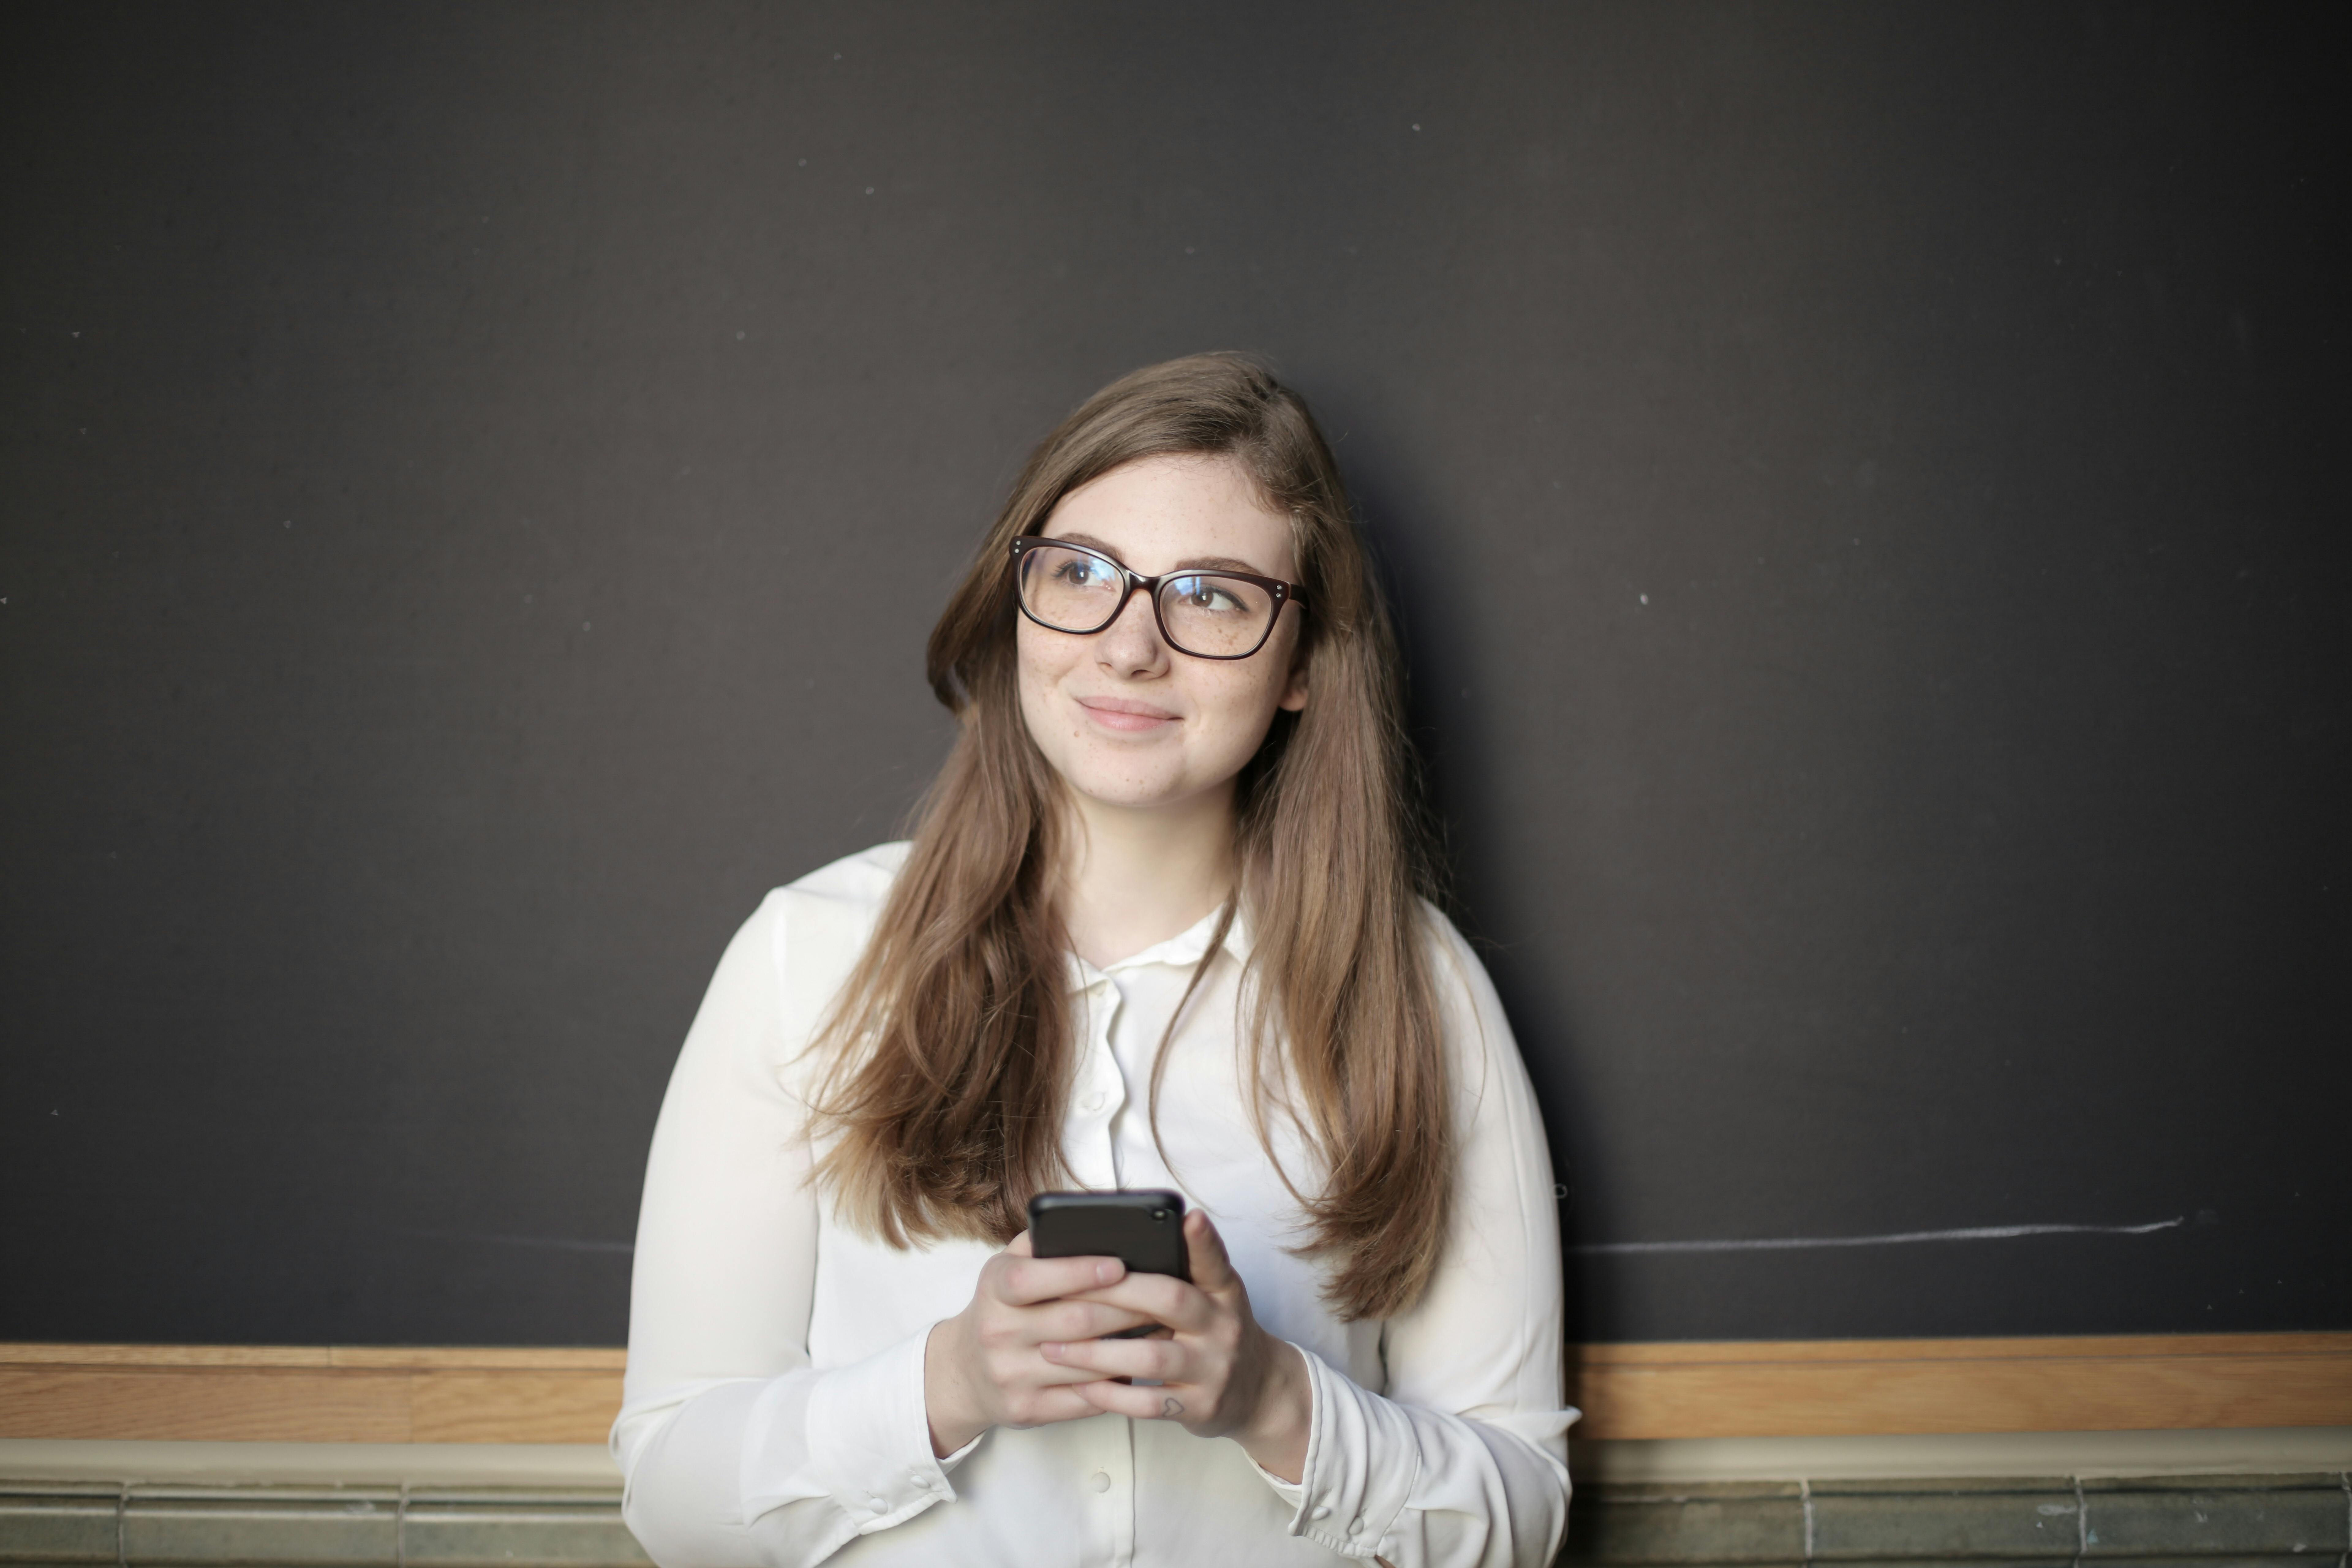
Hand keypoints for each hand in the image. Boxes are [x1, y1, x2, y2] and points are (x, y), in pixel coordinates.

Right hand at [923, 1232, 1158, 1456]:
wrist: (964, 1372)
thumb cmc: (1002, 1307)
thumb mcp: (1008, 1267)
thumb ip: (1044, 1243)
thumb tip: (1095, 1222)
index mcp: (994, 1289)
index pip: (1034, 1279)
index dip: (1079, 1272)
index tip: (1120, 1265)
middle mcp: (998, 1333)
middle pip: (1075, 1321)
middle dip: (1127, 1309)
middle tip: (1163, 1298)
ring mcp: (1011, 1375)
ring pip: (1086, 1364)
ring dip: (1131, 1347)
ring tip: (1163, 1329)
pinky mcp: (1027, 1409)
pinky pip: (1084, 1399)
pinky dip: (1116, 1384)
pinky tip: (1138, 1366)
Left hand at [1038, 1211, 1311, 1482]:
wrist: (1260, 1391)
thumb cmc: (1217, 1333)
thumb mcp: (1215, 1296)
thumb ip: (1183, 1270)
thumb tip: (1119, 1246)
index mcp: (1224, 1291)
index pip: (1213, 1260)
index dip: (1202, 1240)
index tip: (1187, 1217)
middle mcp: (1223, 1326)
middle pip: (1171, 1300)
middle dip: (1116, 1293)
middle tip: (1064, 1291)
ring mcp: (1214, 1368)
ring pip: (1152, 1355)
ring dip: (1098, 1352)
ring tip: (1054, 1348)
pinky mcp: (1201, 1406)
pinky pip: (1149, 1402)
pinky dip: (1112, 1395)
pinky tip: (1082, 1386)